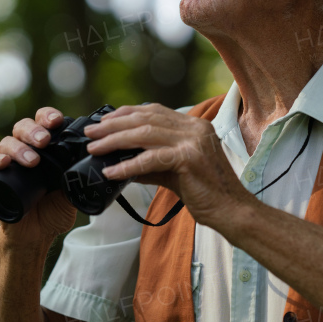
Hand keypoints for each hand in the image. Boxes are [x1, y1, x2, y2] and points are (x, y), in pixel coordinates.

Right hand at [0, 107, 77, 240]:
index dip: (48, 116)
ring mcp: (10, 163)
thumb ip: (78, 178)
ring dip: (19, 148)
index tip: (57, 121)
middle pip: (23, 127)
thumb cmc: (53, 210)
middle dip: (34, 130)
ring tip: (33, 161)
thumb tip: (91, 166)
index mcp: (46, 149)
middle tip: (44, 141)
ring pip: (7, 142)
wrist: (37, 234)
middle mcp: (26, 150)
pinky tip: (4, 163)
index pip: (43, 122)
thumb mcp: (71, 192)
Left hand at [83, 103, 246, 226]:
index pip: (153, 110)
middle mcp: (194, 127)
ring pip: (145, 133)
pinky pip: (151, 158)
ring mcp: (193, 141)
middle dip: (114, 125)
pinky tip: (111, 172)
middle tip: (91, 133)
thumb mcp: (173, 171)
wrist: (232, 211)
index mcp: (193, 125)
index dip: (126, 113)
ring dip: (115, 140)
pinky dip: (128, 165)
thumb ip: (150, 163)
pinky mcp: (189, 158)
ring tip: (95, 149)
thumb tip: (120, 162)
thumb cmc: (206, 193)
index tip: (104, 121)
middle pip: (145, 118)